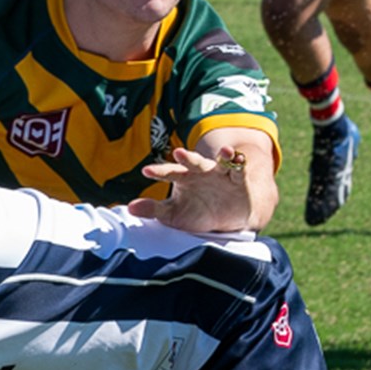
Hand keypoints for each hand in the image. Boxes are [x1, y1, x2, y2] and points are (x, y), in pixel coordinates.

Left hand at [127, 147, 257, 232]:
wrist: (227, 218)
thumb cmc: (198, 213)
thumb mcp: (174, 215)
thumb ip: (154, 210)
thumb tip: (130, 208)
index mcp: (184, 178)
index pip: (169, 172)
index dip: (159, 171)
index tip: (146, 171)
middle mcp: (201, 172)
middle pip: (193, 162)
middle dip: (187, 157)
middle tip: (179, 153)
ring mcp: (220, 173)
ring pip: (221, 161)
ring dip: (223, 155)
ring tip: (225, 151)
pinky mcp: (238, 178)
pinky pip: (240, 168)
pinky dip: (240, 163)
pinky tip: (239, 159)